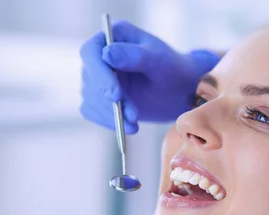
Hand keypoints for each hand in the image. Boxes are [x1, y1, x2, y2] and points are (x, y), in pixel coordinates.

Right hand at [79, 21, 219, 132]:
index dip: (99, 74)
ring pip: (90, 98)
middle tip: (133, 115)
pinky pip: (92, 112)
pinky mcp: (98, 97)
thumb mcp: (159, 61)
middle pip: (90, 79)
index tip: (116, 95)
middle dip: (109, 101)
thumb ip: (135, 56)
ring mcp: (96, 77)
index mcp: (113, 36)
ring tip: (135, 122)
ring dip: (111, 114)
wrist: (179, 91)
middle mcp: (100, 55)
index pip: (91, 52)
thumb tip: (106, 53)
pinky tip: (129, 125)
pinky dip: (109, 121)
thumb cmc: (172, 70)